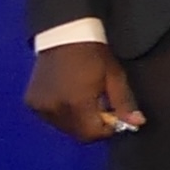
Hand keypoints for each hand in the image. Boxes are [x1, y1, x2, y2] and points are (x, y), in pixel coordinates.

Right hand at [25, 43, 143, 144]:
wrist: (65, 35)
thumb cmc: (94, 54)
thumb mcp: (115, 77)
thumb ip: (124, 104)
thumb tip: (137, 123)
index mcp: (76, 103)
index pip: (91, 134)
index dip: (106, 129)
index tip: (113, 116)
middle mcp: (54, 108)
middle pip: (77, 133)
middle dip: (92, 125)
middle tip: (100, 106)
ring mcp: (40, 107)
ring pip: (63, 127)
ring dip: (77, 121)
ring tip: (84, 100)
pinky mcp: (31, 102)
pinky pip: (49, 118)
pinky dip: (61, 114)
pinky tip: (67, 97)